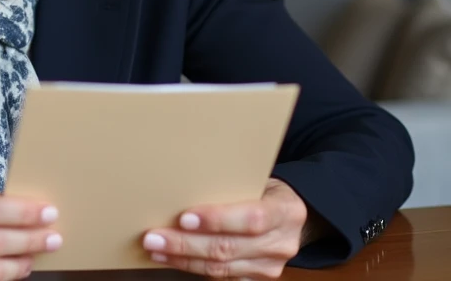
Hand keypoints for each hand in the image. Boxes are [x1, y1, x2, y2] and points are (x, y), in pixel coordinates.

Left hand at [140, 179, 309, 278]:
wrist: (295, 216)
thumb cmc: (267, 191)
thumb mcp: (259, 180)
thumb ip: (232, 187)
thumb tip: (183, 184)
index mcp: (285, 211)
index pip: (251, 219)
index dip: (217, 220)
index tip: (184, 217)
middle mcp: (281, 243)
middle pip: (228, 248)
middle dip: (186, 244)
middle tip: (154, 236)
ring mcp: (270, 266)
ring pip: (221, 268)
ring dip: (183, 259)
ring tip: (156, 248)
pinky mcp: (258, 279)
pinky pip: (222, 277)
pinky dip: (193, 267)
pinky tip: (173, 258)